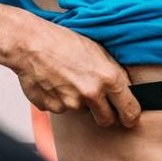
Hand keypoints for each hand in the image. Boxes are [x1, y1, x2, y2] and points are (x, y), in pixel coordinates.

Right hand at [11, 15, 140, 127]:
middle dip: (105, 114)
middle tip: (98, 100)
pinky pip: (62, 108)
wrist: (30, 42)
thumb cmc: (62, 40)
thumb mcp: (97, 49)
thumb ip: (113, 71)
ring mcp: (71, 104)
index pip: (130, 110)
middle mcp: (91, 93)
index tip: (130, 118)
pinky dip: (60, 98)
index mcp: (108, 77)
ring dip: (79, 101)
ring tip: (68, 77)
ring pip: (82, 111)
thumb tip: (124, 87)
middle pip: (107, 120)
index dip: (131, 116)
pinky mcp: (53, 108)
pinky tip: (54, 80)